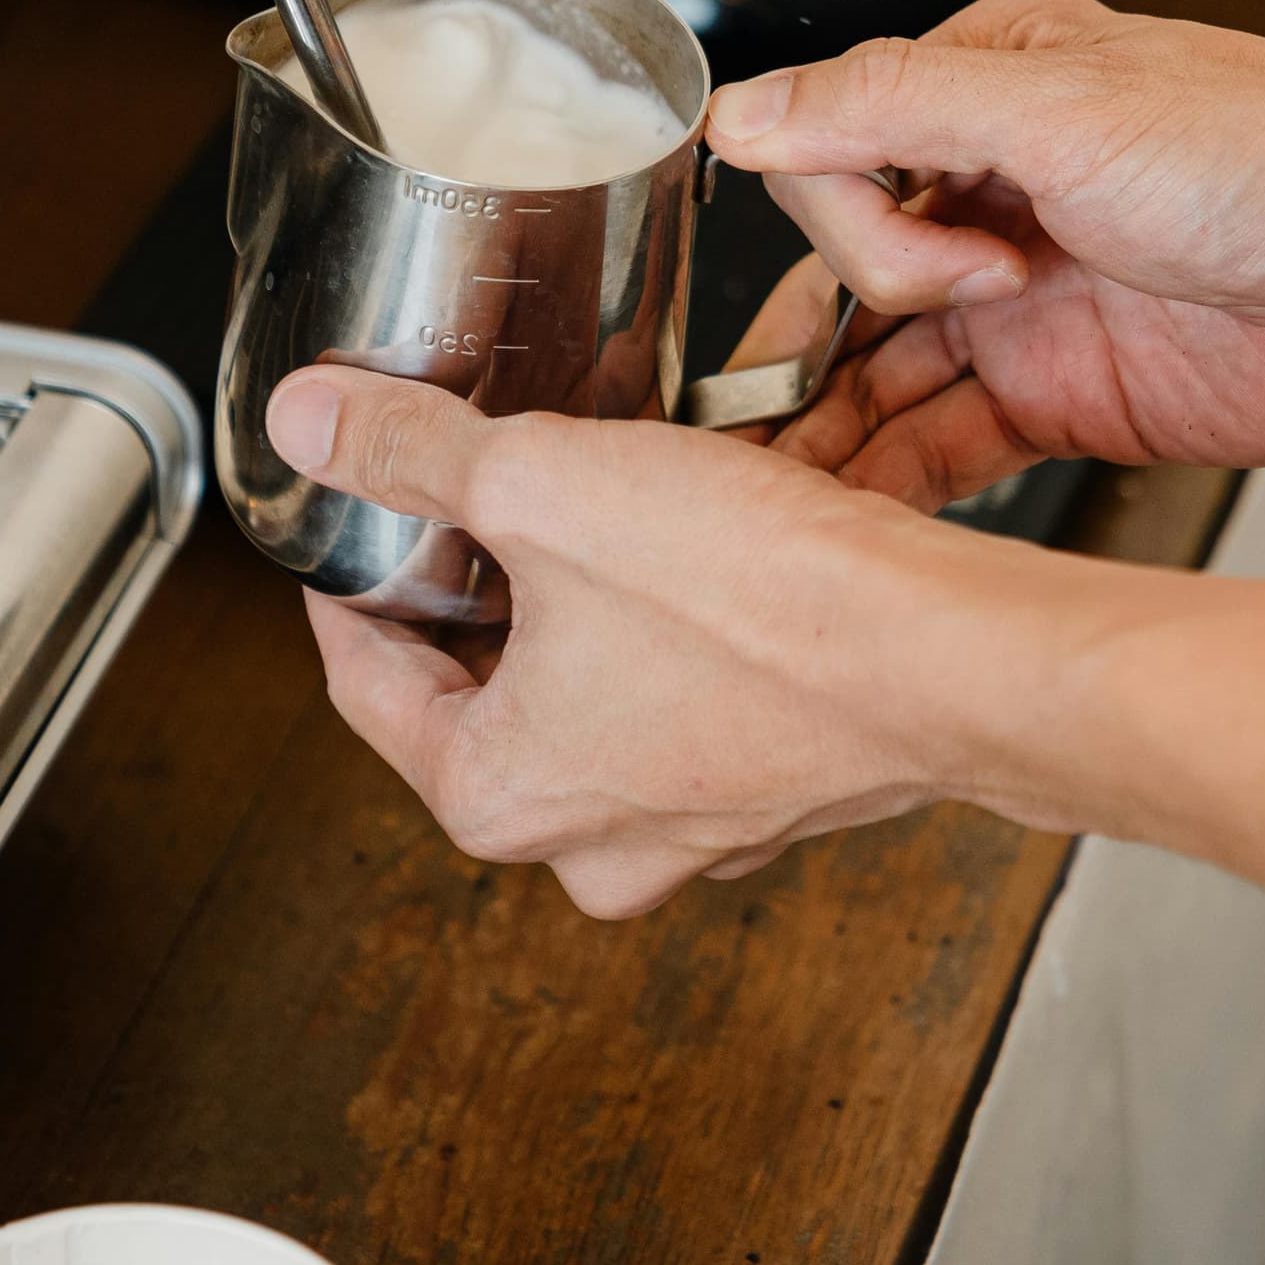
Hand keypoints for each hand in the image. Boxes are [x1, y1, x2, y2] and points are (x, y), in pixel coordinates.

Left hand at [272, 363, 1010, 917]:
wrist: (954, 655)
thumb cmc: (763, 602)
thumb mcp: (542, 483)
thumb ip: (410, 450)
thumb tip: (310, 421)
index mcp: (495, 796)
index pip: (364, 679)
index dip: (349, 576)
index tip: (354, 517)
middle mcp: (588, 843)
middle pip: (475, 691)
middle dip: (474, 584)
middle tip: (476, 492)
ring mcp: (689, 831)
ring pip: (585, 695)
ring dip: (578, 604)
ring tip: (590, 506)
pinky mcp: (772, 792)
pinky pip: (681, 702)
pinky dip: (669, 633)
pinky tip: (692, 551)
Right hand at [703, 0, 1264, 504]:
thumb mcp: (1071, 106)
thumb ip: (893, 106)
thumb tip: (745, 111)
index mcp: (988, 86)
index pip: (832, 157)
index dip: (869, 229)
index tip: (969, 264)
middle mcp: (996, 190)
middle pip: (839, 272)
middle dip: (823, 338)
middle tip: (843, 388)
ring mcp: (1029, 302)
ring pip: (878, 371)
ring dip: (826, 431)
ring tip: (774, 505)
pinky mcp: (1069, 398)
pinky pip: (942, 445)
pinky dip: (890, 484)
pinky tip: (849, 525)